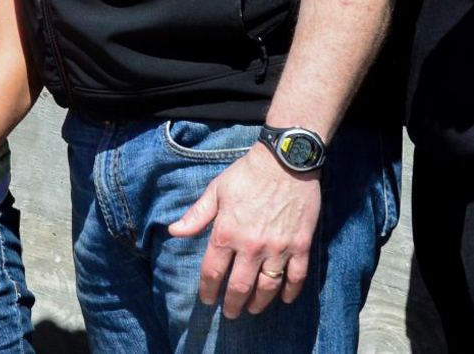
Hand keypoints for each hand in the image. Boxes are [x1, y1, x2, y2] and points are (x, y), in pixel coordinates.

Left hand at [168, 143, 319, 317]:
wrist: (285, 161)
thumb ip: (196, 215)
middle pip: (239, 288)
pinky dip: (290, 292)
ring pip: (267, 288)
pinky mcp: (300, 245)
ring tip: (252, 310)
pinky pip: (296, 277)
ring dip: (258, 304)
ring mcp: (278, 248)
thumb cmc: (247, 174)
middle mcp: (251, 246)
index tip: (206, 300)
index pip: (212, 272)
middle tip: (230, 313)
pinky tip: (284, 300)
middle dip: (232, 305)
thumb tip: (174, 232)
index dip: (207, 290)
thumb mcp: (216, 190)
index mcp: (226, 232)